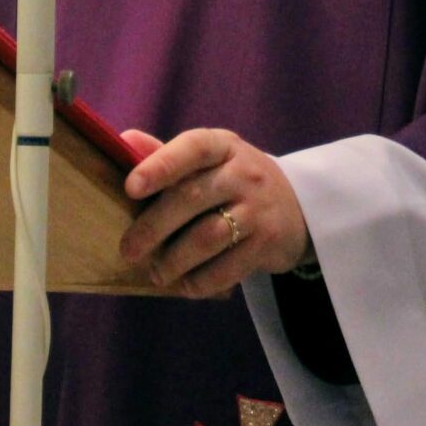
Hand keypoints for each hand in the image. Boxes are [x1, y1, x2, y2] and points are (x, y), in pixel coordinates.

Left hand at [119, 128, 310, 298]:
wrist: (301, 207)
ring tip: (156, 272)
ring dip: (175, 260)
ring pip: (208, 236)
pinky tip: (184, 285)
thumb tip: (123, 139)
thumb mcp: (211, 160)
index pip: (192, 148)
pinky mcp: (267, 243)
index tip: (131, 188)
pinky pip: (228, 268)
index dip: (160, 165)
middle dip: (154, 227)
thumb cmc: (236, 181)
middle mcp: (243, 173)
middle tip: (129, 250)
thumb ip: (166, 154)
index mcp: (223, 146)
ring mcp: (258, 209)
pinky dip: (200, 281)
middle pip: (192, 197)